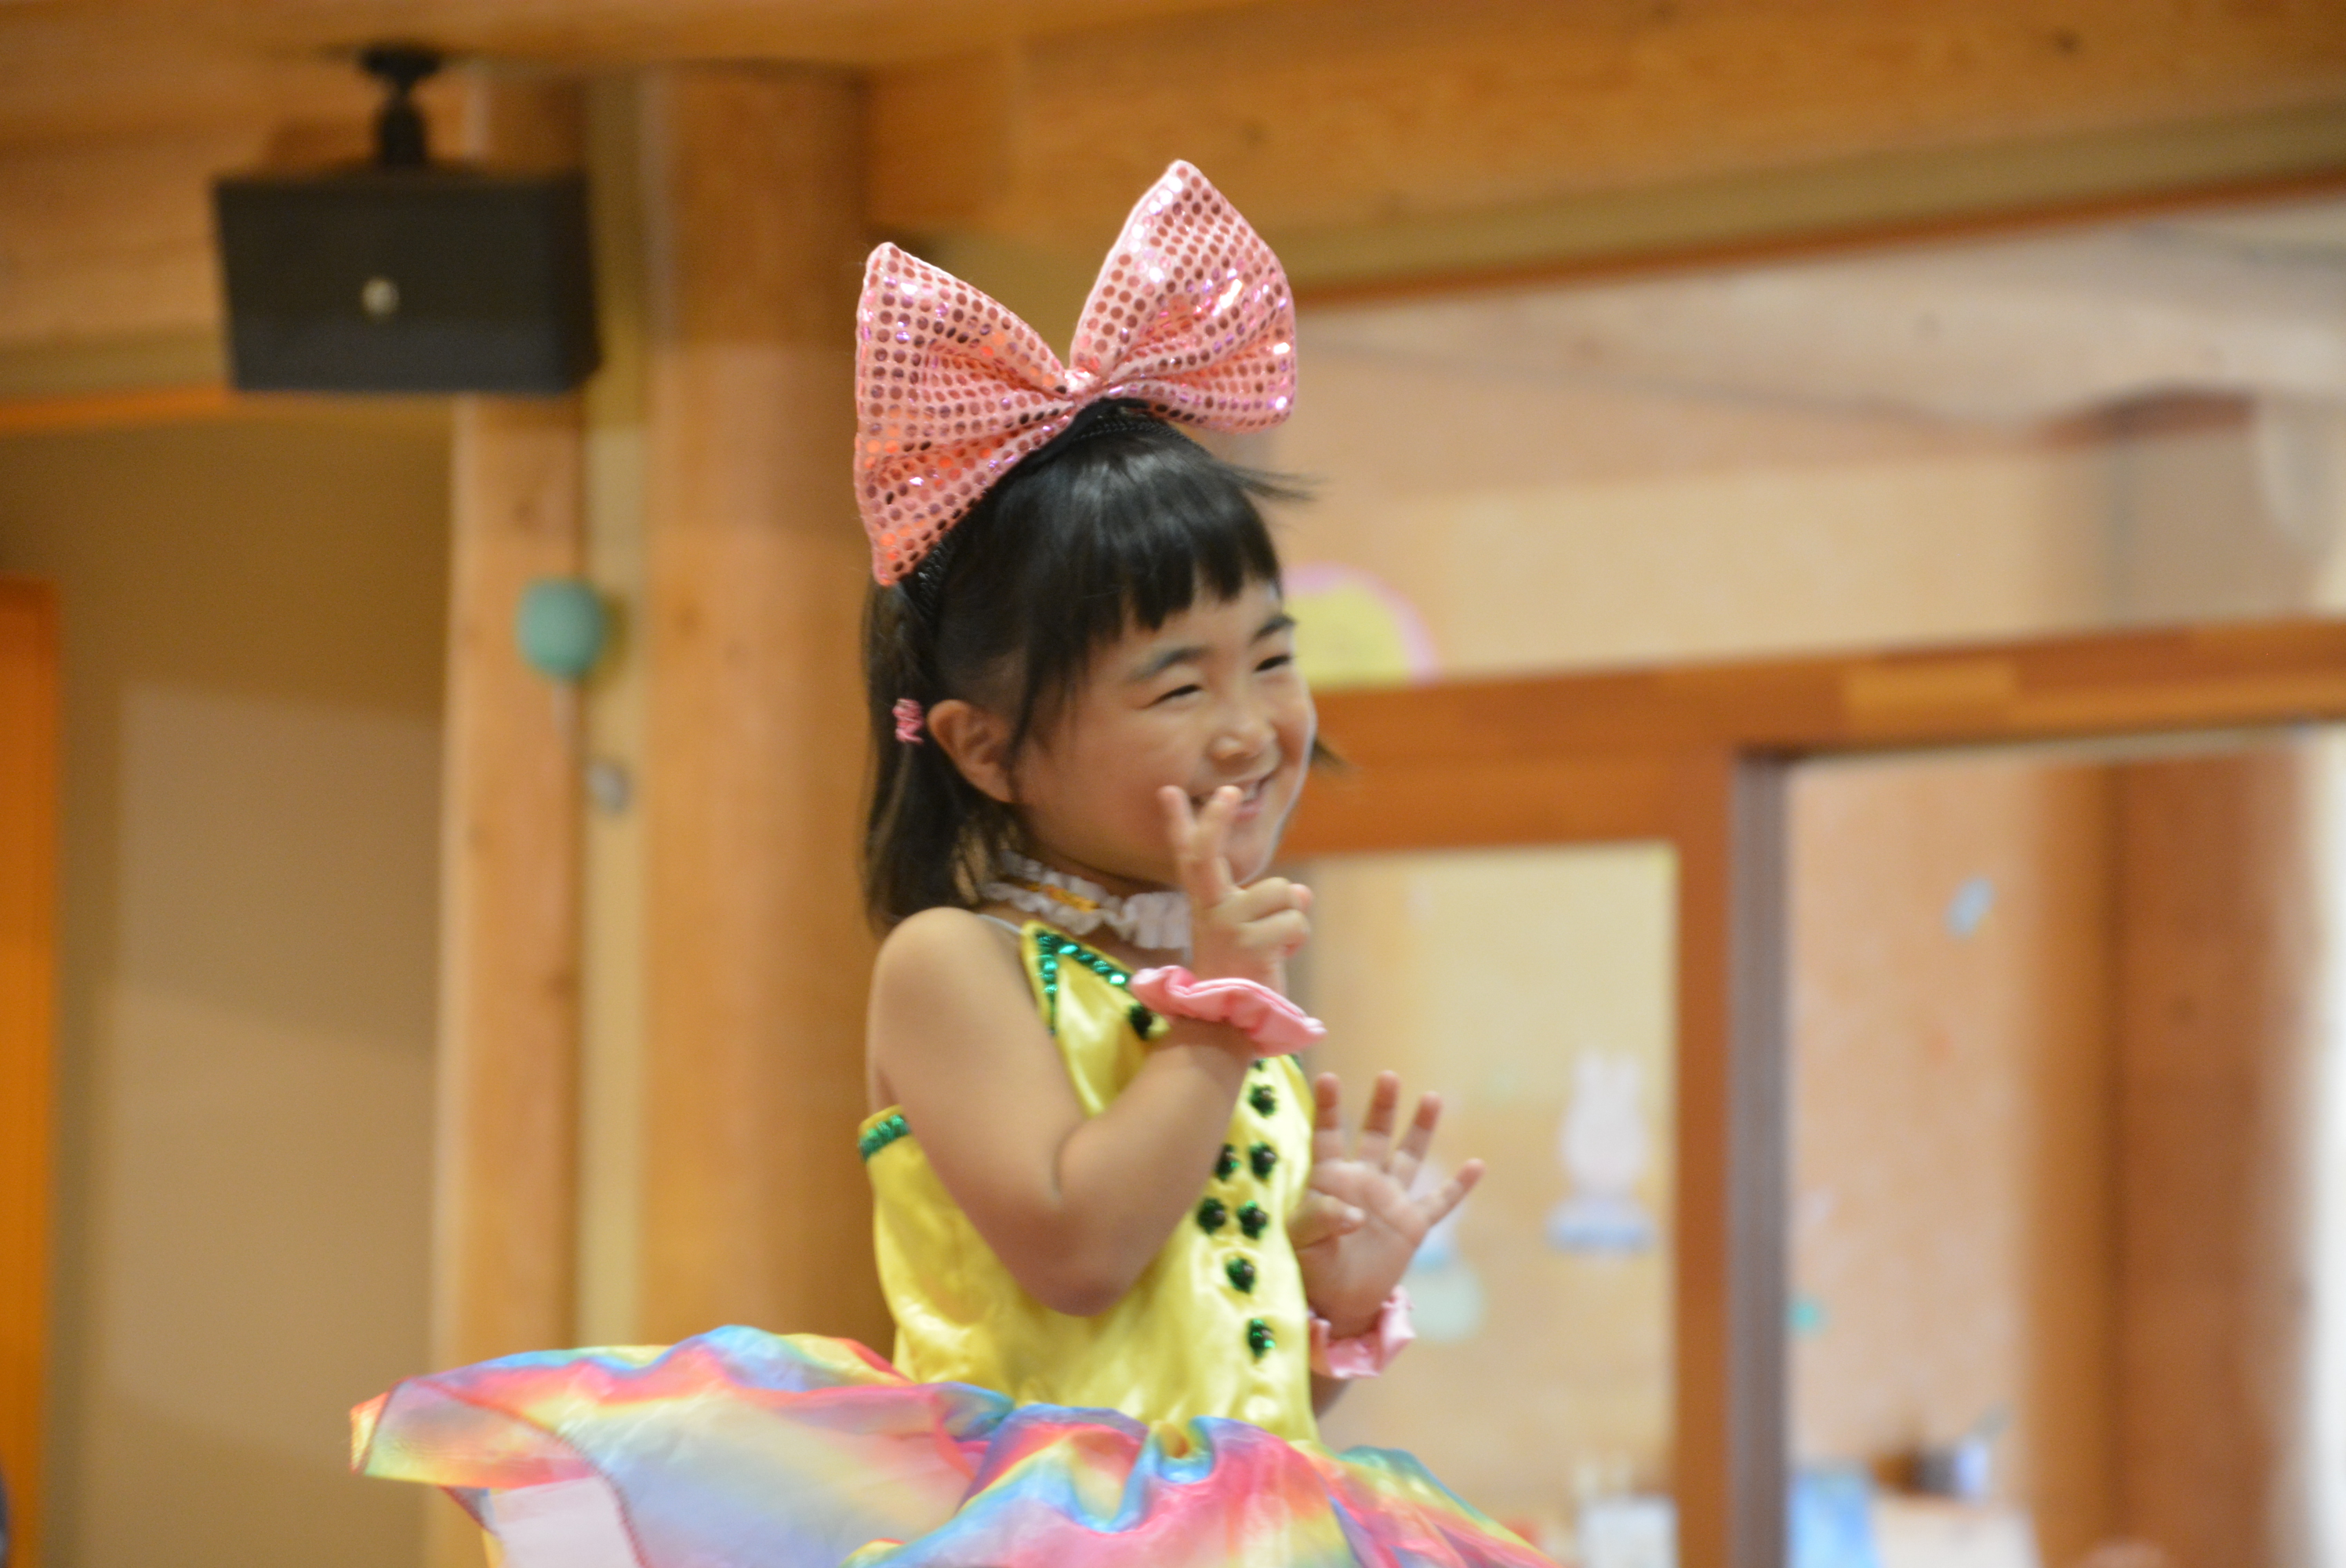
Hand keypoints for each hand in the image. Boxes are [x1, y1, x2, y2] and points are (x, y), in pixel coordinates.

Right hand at [1158, 784, 1310, 988]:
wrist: (1229, 1024)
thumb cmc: (1244, 976)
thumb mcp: (1255, 933)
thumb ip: (1273, 907)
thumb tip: (1302, 894)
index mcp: (1206, 905)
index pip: (1189, 858)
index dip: (1180, 823)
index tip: (1169, 790)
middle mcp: (1209, 910)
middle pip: (1205, 853)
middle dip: (1215, 819)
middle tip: (1229, 791)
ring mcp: (1225, 925)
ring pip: (1283, 891)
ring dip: (1291, 918)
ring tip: (1274, 945)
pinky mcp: (1247, 943)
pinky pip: (1294, 919)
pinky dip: (1296, 938)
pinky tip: (1277, 958)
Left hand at [1291, 1070, 1482, 1338]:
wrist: (1335, 1302)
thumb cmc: (1308, 1266)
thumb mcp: (1301, 1241)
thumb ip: (1319, 1220)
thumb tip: (1354, 1214)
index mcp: (1329, 1179)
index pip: (1327, 1136)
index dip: (1328, 1108)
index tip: (1326, 1077)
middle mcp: (1363, 1181)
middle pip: (1375, 1135)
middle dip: (1382, 1107)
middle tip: (1388, 1077)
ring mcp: (1390, 1200)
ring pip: (1409, 1157)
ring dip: (1420, 1129)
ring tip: (1432, 1097)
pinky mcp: (1413, 1225)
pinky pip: (1440, 1202)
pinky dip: (1459, 1186)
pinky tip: (1477, 1165)